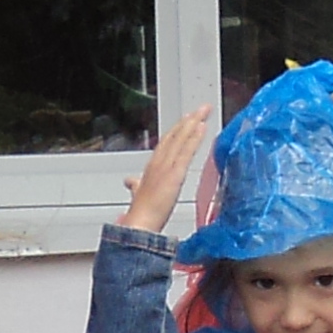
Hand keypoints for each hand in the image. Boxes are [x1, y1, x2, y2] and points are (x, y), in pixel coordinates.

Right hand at [120, 109, 215, 235]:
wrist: (139, 224)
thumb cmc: (140, 214)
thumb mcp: (138, 195)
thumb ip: (135, 186)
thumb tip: (130, 182)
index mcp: (151, 167)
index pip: (166, 143)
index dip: (177, 130)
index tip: (187, 120)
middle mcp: (158, 162)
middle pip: (174, 136)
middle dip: (188, 121)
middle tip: (200, 108)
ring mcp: (166, 166)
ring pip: (180, 139)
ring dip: (193, 123)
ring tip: (203, 111)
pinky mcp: (174, 173)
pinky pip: (186, 151)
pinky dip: (194, 137)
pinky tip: (202, 127)